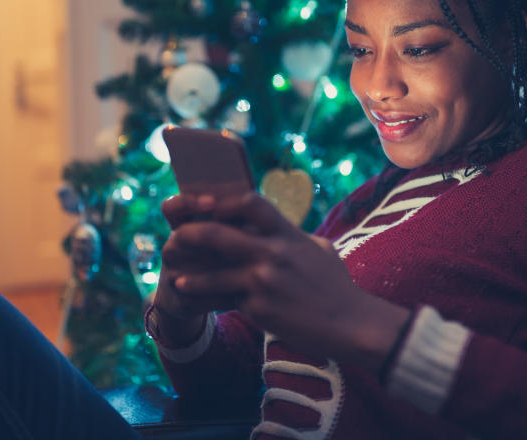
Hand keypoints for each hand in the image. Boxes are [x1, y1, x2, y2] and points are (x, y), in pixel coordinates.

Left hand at [163, 192, 409, 369]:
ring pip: (212, 272)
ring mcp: (263, 280)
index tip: (207, 207)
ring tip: (176, 277)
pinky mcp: (259, 307)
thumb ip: (291, 236)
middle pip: (216, 233)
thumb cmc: (336, 286)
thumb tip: (274, 228)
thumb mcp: (318, 249)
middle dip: (189, 234)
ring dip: (189, 275)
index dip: (223, 202)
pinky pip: (223, 301)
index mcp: (286, 233)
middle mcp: (272, 252)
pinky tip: (191, 298)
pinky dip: (204, 300)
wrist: (350, 323)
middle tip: (175, 237)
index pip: (249, 201)